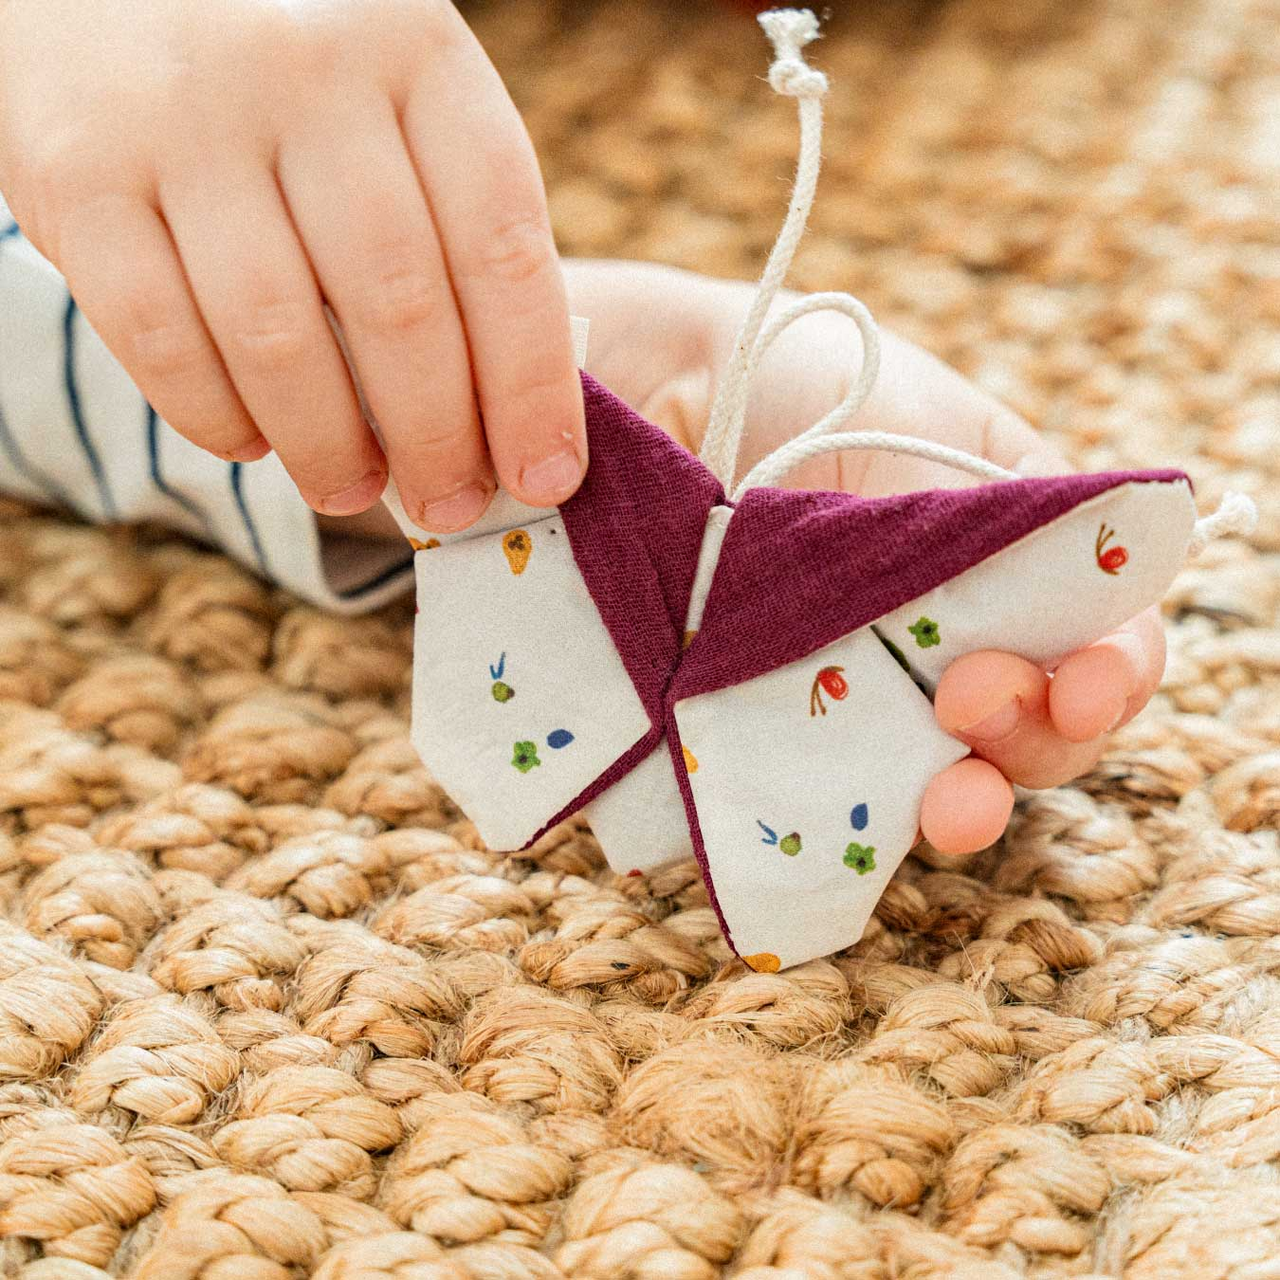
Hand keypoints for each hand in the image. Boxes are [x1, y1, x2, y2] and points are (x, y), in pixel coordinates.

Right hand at [0, 0, 584, 528]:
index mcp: (418, 54)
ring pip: (280, 336)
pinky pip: (160, 336)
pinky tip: (252, 443)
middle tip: (450, 505)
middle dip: (437, 439)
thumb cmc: (293, 78)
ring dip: (328, 446)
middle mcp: (308, 72)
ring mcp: (184, 117)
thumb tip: (500, 418)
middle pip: (400, 305)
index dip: (531, 388)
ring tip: (352, 491)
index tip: (546, 479)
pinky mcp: (78, 170)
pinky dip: (216, 416)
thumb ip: (448, 228)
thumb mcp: (395, 105)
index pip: (502, 248)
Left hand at [564, 260, 1166, 856]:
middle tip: (971, 701)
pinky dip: (861, 811)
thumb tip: (1071, 631)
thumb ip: (1000, 529)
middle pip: (1041, 728)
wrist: (680, 389)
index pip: (1106, 636)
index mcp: (1028, 550)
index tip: (1084, 688)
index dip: (1114, 674)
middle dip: (1033, 737)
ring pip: (953, 774)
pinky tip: (850, 814)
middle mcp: (965, 628)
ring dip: (968, 802)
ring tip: (949, 804)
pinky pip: (847, 785)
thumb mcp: (927, 431)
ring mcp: (883, 680)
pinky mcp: (803, 717)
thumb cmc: (814, 383)